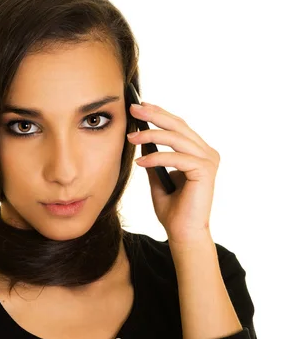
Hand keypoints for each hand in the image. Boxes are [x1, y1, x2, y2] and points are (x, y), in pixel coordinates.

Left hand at [127, 102, 220, 245]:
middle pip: (179, 125)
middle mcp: (207, 153)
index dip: (160, 113)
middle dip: (154, 115)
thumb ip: (154, 159)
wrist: (182, 233)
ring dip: (151, 135)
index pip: (179, 126)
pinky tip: (140, 163)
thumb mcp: (158, 179)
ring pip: (177, 138)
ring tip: (130, 138)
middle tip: (133, 107)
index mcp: (199, 153)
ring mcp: (208, 161)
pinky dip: (156, 158)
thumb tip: (142, 140)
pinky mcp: (205, 171)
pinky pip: (176, 157)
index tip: (140, 105)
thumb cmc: (172, 210)